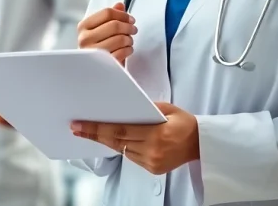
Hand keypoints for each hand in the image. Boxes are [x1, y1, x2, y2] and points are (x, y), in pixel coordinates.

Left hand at [71, 102, 199, 174]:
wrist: (201, 144)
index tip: (79, 125)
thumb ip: (146, 107)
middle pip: (116, 141)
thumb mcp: (167, 108)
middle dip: (94, 134)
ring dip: (106, 141)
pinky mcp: (153, 169)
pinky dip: (122, 147)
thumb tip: (123, 107)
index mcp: (156, 133)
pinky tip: (112, 139)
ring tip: (89, 132)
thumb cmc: (184, 123)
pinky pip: (131, 157)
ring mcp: (152, 162)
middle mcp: (152, 150)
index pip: (119, 130)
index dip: (97, 128)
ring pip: (122, 150)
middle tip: (76, 128)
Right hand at [77, 2, 136, 64]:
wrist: (93, 70)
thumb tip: (120, 5)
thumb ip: (109, 17)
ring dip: (129, 39)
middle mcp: (85, 39)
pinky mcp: (102, 64)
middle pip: (114, 25)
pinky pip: (122, 52)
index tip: (130, 19)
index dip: (122, 14)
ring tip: (129, 41)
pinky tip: (127, 50)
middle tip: (133, 29)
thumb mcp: (100, 30)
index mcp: (83, 26)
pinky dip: (128, 50)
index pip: (107, 13)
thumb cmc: (97, 47)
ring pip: (119, 39)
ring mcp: (93, 52)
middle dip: (128, 27)